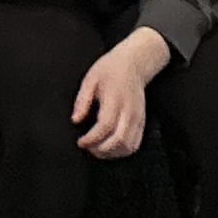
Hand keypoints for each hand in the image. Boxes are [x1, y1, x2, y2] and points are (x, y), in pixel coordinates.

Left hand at [71, 29, 168, 157]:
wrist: (134, 64)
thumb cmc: (110, 70)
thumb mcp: (90, 79)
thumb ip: (82, 101)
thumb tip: (75, 120)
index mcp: (115, 99)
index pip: (105, 126)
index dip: (92, 138)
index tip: (81, 141)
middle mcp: (129, 111)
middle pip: (119, 140)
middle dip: (101, 150)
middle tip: (88, 148)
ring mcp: (138, 118)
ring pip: (129, 146)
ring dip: (112, 153)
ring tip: (97, 149)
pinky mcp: (142, 122)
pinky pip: (135, 144)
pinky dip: (122, 151)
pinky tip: (110, 147)